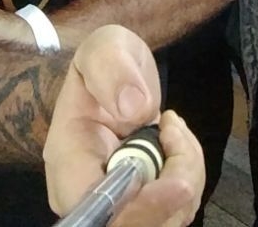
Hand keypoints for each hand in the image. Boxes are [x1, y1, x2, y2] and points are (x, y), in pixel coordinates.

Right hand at [44, 26, 203, 226]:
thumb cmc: (104, 61)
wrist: (116, 74)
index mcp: (68, 161)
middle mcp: (88, 193)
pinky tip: (177, 140)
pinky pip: (178, 207)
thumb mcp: (103, 48)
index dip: (141, 208)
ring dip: (187, 174)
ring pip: (165, 218)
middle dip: (176, 187)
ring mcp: (117, 202)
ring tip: (174, 127)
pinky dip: (190, 174)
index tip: (178, 182)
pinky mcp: (143, 202)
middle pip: (137, 222)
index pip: (99, 208)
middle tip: (178, 134)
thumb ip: (110, 70)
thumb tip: (134, 109)